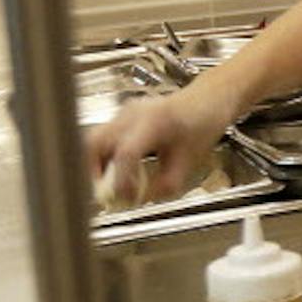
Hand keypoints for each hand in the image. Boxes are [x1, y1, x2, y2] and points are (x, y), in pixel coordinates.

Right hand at [86, 84, 239, 206]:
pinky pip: (102, 139)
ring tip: (111, 184)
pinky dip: (105, 158)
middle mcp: (134, 114)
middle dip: (94, 173)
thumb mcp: (189, 162)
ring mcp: (124, 112)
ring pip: (93, 141)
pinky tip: (120, 170)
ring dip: (97, 166)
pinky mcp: (121, 116)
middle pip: (95, 143)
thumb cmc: (202, 126)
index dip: (123, 180)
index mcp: (155, 122)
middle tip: (104, 193)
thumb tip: (137, 201)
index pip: (126, 153)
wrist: (207, 100)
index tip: (127, 198)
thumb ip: (164, 185)